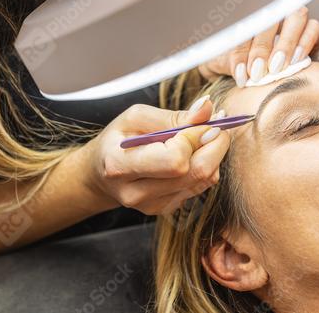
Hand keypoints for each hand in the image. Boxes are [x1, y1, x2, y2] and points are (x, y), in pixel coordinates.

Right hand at [84, 97, 229, 214]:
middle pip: (196, 173)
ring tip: (201, 138)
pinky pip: (200, 187)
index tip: (208, 119)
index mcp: (120, 165)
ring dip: (212, 155)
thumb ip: (174, 116)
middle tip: (217, 126)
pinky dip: (204, 167)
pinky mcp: (165, 209)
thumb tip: (208, 109)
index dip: (197, 137)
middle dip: (215, 146)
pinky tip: (191, 155)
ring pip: (204, 180)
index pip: (175, 159)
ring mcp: (152, 206)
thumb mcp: (136, 118)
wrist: (101, 172)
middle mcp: (135, 193)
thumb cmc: (118, 139)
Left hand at [198, 7, 318, 86]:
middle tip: (258, 72)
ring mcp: (292, 23)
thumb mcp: (227, 65)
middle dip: (263, 48)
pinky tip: (294, 61)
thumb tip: (241, 72)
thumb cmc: (239, 67)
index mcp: (248, 21)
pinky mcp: (310, 34)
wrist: (256, 76)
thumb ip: (232, 64)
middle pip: (271, 19)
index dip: (243, 50)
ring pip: (296, 17)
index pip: (245, 29)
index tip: (241, 72)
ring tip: (276, 68)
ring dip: (286, 43)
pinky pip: (313, 28)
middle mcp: (272, 18)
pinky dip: (304, 43)